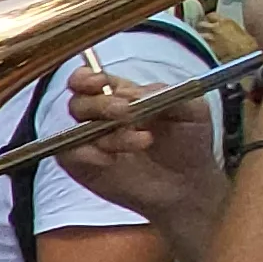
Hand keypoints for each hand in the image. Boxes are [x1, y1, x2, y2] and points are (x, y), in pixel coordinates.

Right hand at [54, 65, 228, 224]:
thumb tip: (132, 93)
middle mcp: (100, 117)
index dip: (87, 77)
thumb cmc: (189, 143)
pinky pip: (70, 156)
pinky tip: (111, 160)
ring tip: (142, 141)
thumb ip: (165, 93)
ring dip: (107, 135)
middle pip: (79, 102)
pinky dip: (86, 155)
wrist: (190, 184)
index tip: (99, 82)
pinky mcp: (84, 168)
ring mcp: (90, 143)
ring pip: (77, 130)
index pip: (89, 79)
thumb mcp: (192, 109)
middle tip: (128, 114)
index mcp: (120, 96)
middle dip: (101, 105)